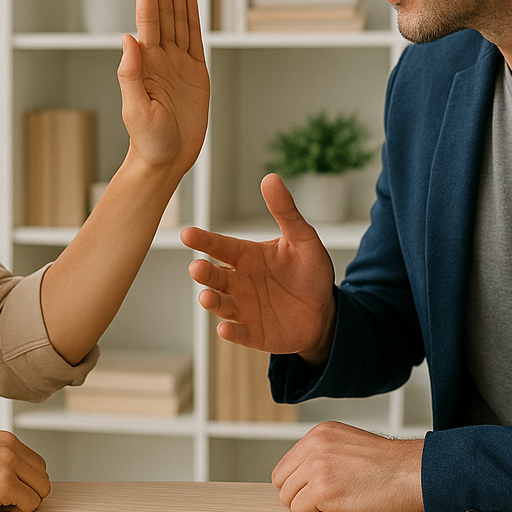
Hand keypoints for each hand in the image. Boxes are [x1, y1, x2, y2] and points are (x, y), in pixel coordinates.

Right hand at [0, 425, 51, 511]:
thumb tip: (14, 467)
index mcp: (0, 434)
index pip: (33, 460)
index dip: (23, 479)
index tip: (4, 488)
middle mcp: (7, 443)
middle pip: (41, 474)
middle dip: (27, 490)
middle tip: (3, 499)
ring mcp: (8, 462)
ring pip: (41, 489)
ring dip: (25, 500)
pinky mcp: (5, 483)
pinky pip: (31, 504)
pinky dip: (19, 511)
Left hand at [116, 0, 208, 179]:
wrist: (165, 161)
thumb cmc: (147, 142)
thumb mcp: (136, 111)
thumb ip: (130, 75)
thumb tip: (127, 39)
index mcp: (146, 63)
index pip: (148, 17)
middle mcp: (161, 57)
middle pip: (163, 9)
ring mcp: (178, 63)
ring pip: (178, 18)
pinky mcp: (195, 74)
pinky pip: (195, 38)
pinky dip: (192, 15)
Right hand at [181, 173, 335, 358]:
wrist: (324, 311)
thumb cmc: (308, 272)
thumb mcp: (302, 239)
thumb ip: (285, 211)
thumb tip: (270, 177)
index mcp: (246, 256)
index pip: (220, 246)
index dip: (204, 240)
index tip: (188, 234)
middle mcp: (238, 282)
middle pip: (215, 276)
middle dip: (204, 273)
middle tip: (197, 268)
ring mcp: (244, 309)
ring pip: (222, 305)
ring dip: (212, 302)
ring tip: (206, 297)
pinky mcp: (254, 333)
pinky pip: (240, 333)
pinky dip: (232, 333)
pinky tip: (225, 330)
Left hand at [272, 421, 424, 511]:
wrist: (414, 473)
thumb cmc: (391, 466)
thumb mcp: (350, 445)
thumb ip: (324, 454)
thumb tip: (300, 477)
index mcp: (320, 433)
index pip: (286, 465)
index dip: (299, 482)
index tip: (315, 489)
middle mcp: (315, 445)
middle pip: (282, 481)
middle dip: (300, 495)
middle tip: (326, 499)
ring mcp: (317, 466)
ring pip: (288, 498)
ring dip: (309, 506)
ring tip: (337, 502)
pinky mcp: (323, 490)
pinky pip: (301, 511)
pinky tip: (340, 507)